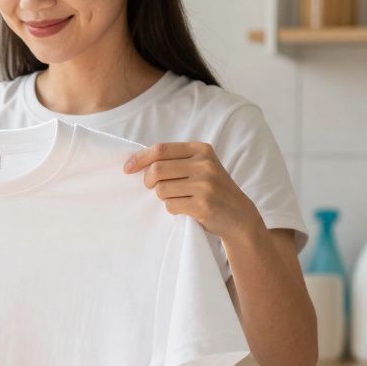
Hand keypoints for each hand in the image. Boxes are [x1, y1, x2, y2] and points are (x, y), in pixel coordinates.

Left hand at [123, 142, 262, 241]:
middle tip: (151, 188)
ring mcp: (204, 184)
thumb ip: (176, 161)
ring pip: (161, 189)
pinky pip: (170, 205)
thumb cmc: (212, 190)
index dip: (140, 158)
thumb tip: (136, 162)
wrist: (239, 215)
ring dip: (162, 197)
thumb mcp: (200, 167)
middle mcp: (204, 164)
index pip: (161, 149)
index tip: (127, 168)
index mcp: (201, 149)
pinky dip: (172, 209)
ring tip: (177, 198)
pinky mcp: (202, 204)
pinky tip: (185, 208)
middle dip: (148, 181)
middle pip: (157, 169)